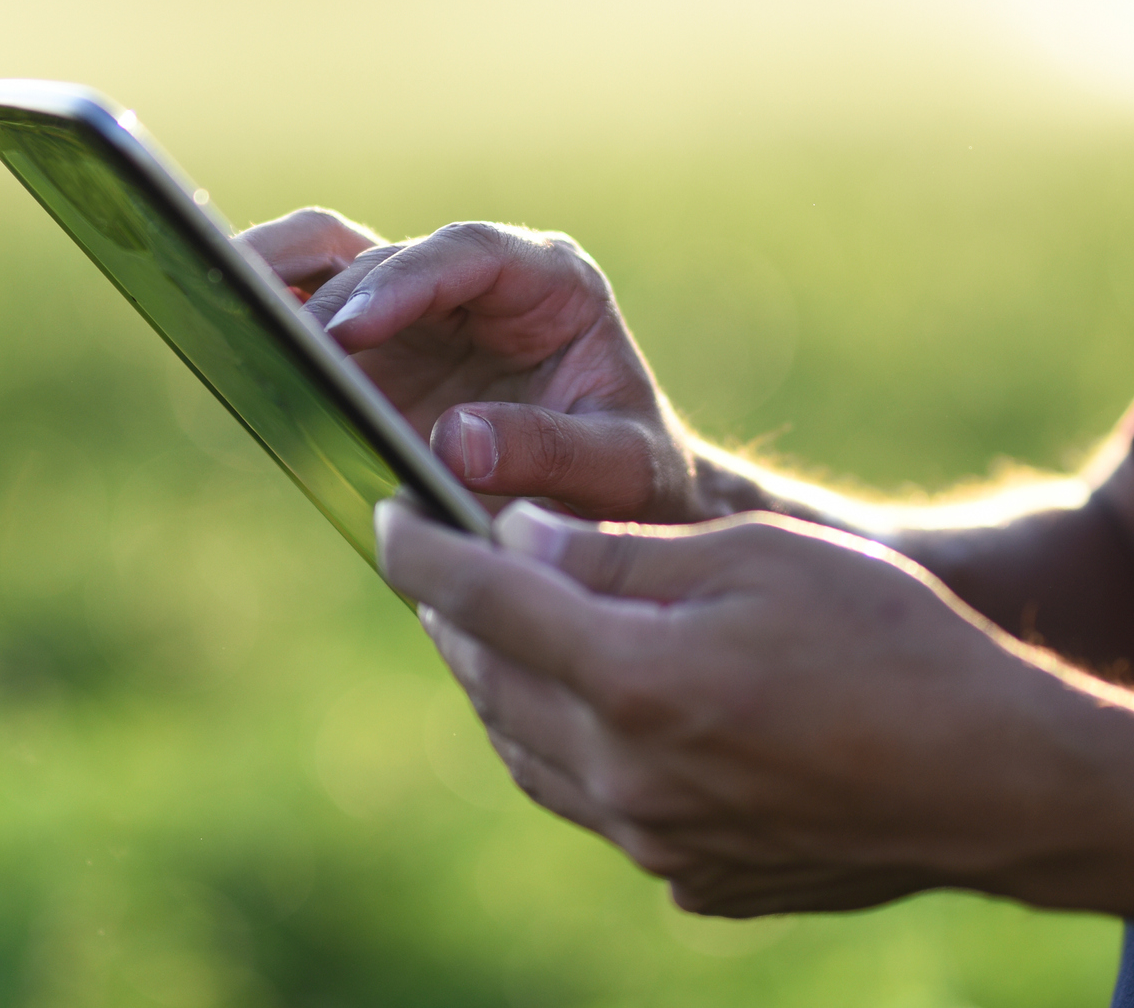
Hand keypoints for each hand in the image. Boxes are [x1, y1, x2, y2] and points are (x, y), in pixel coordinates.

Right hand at [239, 209, 695, 519]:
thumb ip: (556, 454)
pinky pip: (303, 306)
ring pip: (326, 256)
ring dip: (271, 275)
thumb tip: (456, 441)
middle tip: (286, 351)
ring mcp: (415, 307)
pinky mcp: (370, 345)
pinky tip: (216, 332)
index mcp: (548, 283)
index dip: (403, 282)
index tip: (351, 331)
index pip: (467, 255)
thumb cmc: (636, 483)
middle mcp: (475, 280)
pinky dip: (262, 313)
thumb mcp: (624, 473)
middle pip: (383, 254)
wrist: (622, 505)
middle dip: (330, 300)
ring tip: (219, 307)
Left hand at [375, 498, 1133, 917]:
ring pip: (524, 751)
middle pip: (489, 680)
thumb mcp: (754, 555)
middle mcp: (626, 773)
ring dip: (494, 684)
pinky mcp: (691, 873)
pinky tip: (574, 709)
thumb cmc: (891, 643)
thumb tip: (512, 533)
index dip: (419, 549)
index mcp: (634, 680)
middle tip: (434, 562)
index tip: (386, 513)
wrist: (1001, 784)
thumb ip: (614, 550)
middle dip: (451, 614)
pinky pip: (586, 803)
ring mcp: (654, 837)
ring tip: (486, 627)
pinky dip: (557, 747)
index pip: (481, 600)